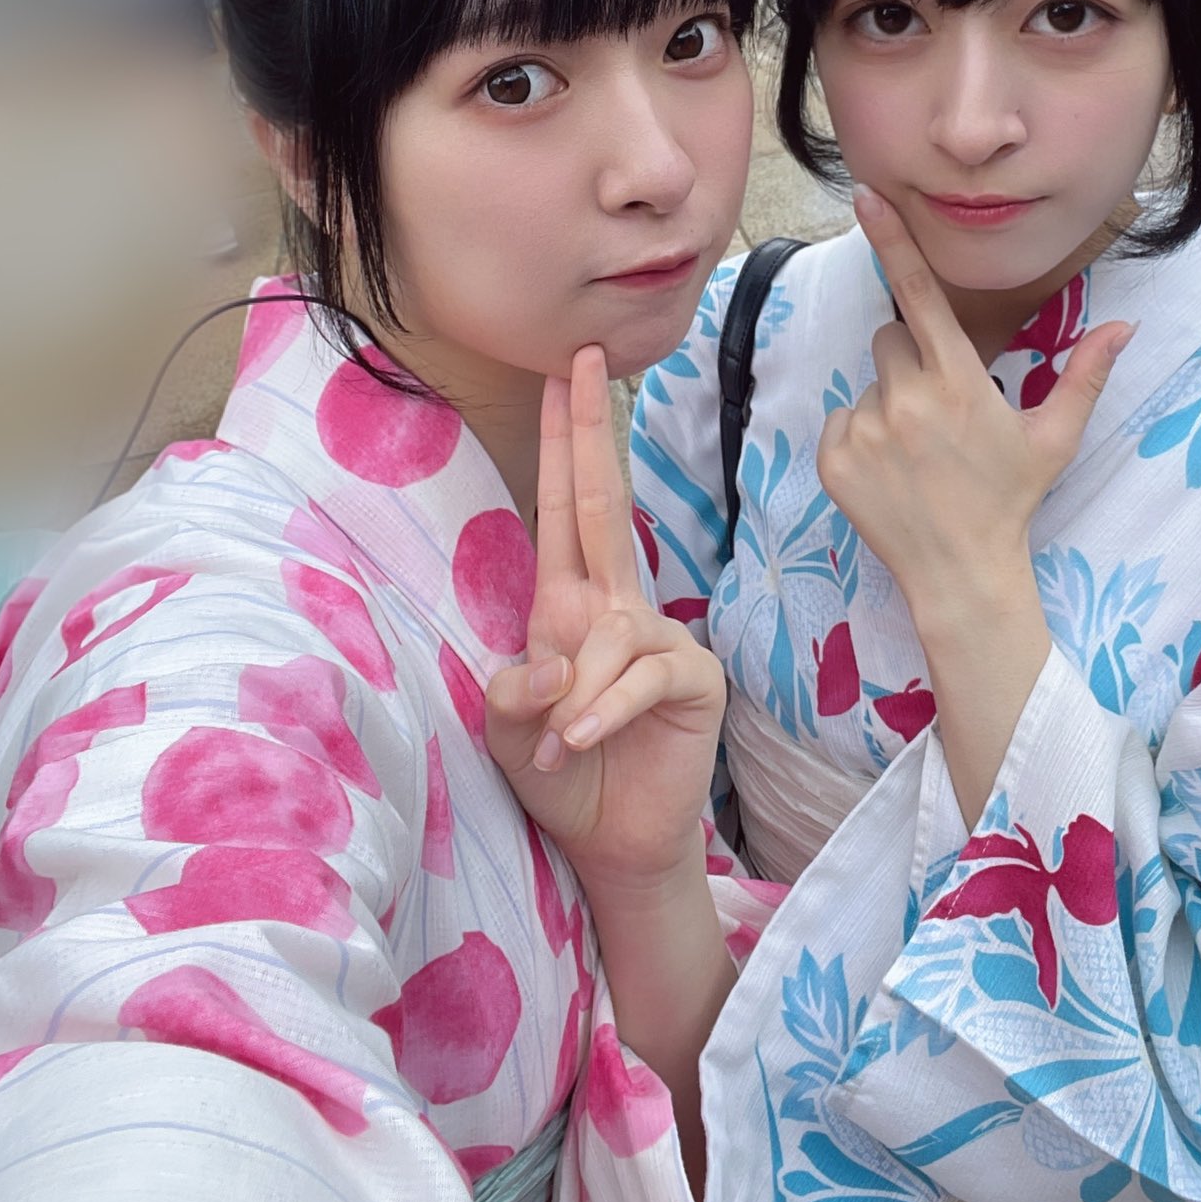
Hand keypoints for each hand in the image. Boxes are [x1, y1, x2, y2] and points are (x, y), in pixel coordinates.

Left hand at [483, 347, 725, 893]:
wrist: (613, 842)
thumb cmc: (560, 777)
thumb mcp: (509, 736)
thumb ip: (511, 698)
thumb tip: (542, 664)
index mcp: (566, 604)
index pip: (561, 506)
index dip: (561, 440)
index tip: (561, 372)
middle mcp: (613, 607)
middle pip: (601, 502)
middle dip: (589, 431)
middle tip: (584, 359)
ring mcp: (658, 637)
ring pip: (609, 631)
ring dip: (573, 695)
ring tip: (559, 746)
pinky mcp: (691, 677)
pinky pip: (640, 675)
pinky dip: (602, 711)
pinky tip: (581, 744)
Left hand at [817, 188, 1133, 621]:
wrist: (961, 574)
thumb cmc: (1010, 500)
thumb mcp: (1054, 437)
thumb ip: (1085, 375)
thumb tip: (1125, 327)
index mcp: (959, 383)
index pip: (920, 295)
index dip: (893, 242)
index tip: (865, 197)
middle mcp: (906, 399)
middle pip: (892, 338)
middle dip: (912, 359)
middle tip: (940, 410)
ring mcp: (865, 431)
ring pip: (868, 384)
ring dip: (888, 403)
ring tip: (918, 451)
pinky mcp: (833, 460)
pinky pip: (839, 422)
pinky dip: (859, 440)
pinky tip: (891, 472)